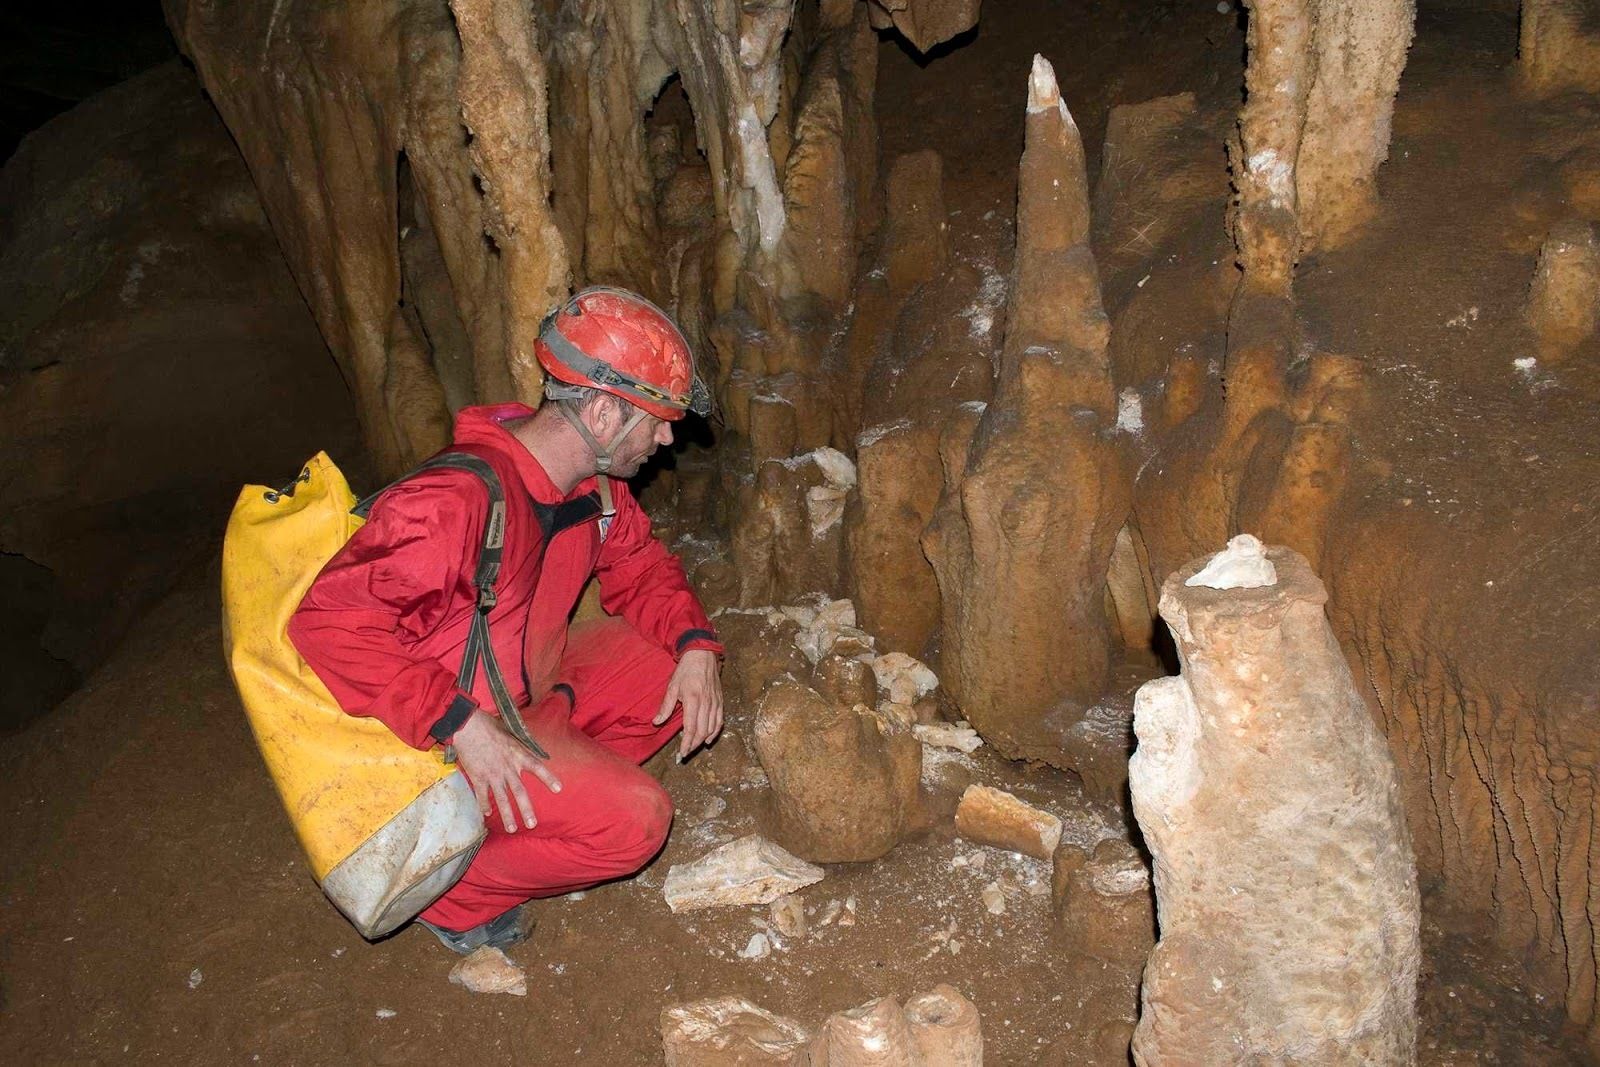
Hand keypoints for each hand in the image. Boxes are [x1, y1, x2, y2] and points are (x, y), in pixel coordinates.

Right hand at [450, 711, 561, 832]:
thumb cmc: (489, 726)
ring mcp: (492, 774)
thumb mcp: (510, 733)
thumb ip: (519, 745)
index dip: (548, 778)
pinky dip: (484, 805)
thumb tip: (528, 749)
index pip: (537, 767)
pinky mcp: (478, 776)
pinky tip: (486, 814)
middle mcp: (507, 767)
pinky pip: (482, 795)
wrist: (467, 726)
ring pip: (501, 799)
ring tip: (513, 829)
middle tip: (532, 825)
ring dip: (507, 815)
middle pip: (519, 792)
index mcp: (518, 754)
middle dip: (526, 810)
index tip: (558, 789)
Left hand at [654, 649, 722, 759]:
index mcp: (693, 699)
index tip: (681, 753)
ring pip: (711, 728)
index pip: (691, 728)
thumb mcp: (672, 686)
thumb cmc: (686, 670)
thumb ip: (665, 706)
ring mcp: (715, 702)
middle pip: (702, 731)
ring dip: (703, 741)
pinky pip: (720, 720)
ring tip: (694, 748)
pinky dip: (715, 732)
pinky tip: (708, 739)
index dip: (687, 743)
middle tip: (685, 754)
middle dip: (694, 745)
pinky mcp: (720, 701)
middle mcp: (706, 703)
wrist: (702, 655)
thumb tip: (656, 722)